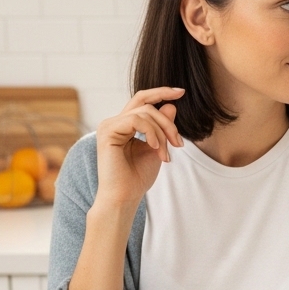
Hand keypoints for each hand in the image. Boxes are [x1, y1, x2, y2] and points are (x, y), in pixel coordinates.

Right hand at [93, 88, 184, 209]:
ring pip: (145, 113)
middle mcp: (114, 122)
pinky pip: (136, 120)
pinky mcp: (107, 131)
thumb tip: (171, 106)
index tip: (181, 92)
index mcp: (124, 125)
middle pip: (147, 105)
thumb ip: (162, 128)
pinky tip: (155, 149)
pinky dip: (151, 133)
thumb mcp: (157, 148)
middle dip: (168, 123)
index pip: (142, 101)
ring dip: (162, 133)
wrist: (124, 197)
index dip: (161, 92)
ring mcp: (109, 125)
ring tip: (165, 154)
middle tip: (179, 144)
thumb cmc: (137, 177)